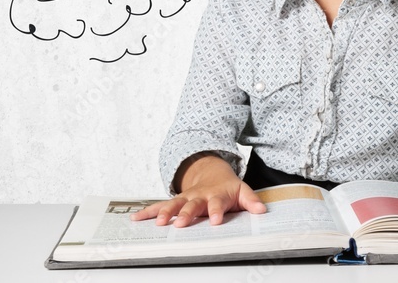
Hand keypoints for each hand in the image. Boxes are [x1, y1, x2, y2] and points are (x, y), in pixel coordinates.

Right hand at [131, 153, 266, 227]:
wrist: (211, 174)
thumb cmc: (227, 188)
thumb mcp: (242, 191)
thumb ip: (251, 201)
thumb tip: (261, 210)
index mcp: (215, 195)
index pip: (216, 204)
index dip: (215, 212)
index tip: (215, 221)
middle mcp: (197, 197)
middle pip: (191, 206)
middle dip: (185, 214)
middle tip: (180, 224)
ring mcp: (184, 199)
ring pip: (172, 205)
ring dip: (164, 213)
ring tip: (157, 223)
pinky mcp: (174, 202)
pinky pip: (159, 206)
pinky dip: (147, 212)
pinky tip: (136, 218)